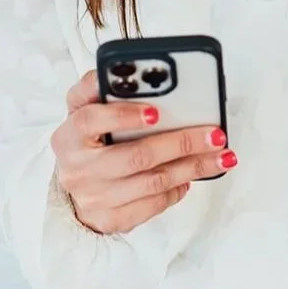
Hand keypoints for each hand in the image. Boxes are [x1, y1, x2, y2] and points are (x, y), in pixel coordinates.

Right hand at [50, 70, 236, 234]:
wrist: (74, 185)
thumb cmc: (86, 139)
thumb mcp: (83, 107)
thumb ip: (98, 86)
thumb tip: (124, 69)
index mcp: (68, 135)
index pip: (91, 120)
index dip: (123, 115)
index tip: (157, 111)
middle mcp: (78, 169)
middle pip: (136, 156)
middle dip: (181, 143)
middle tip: (213, 134)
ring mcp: (94, 198)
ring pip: (152, 182)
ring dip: (192, 167)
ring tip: (219, 155)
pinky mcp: (110, 219)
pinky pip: (153, 204)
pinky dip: (178, 189)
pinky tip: (191, 175)